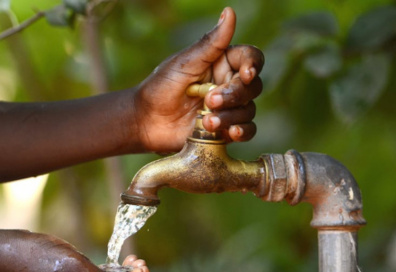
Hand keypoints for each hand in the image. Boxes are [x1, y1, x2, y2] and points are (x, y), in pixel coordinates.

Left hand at [133, 7, 263, 151]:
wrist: (145, 121)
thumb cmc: (160, 87)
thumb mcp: (184, 63)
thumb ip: (211, 43)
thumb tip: (230, 12)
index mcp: (222, 63)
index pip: (250, 58)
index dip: (253, 65)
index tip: (245, 74)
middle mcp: (228, 84)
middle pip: (252, 87)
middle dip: (235, 95)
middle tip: (210, 101)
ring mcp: (228, 108)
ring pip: (248, 110)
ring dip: (231, 116)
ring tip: (208, 122)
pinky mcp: (224, 130)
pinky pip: (247, 131)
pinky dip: (242, 131)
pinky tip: (230, 133)